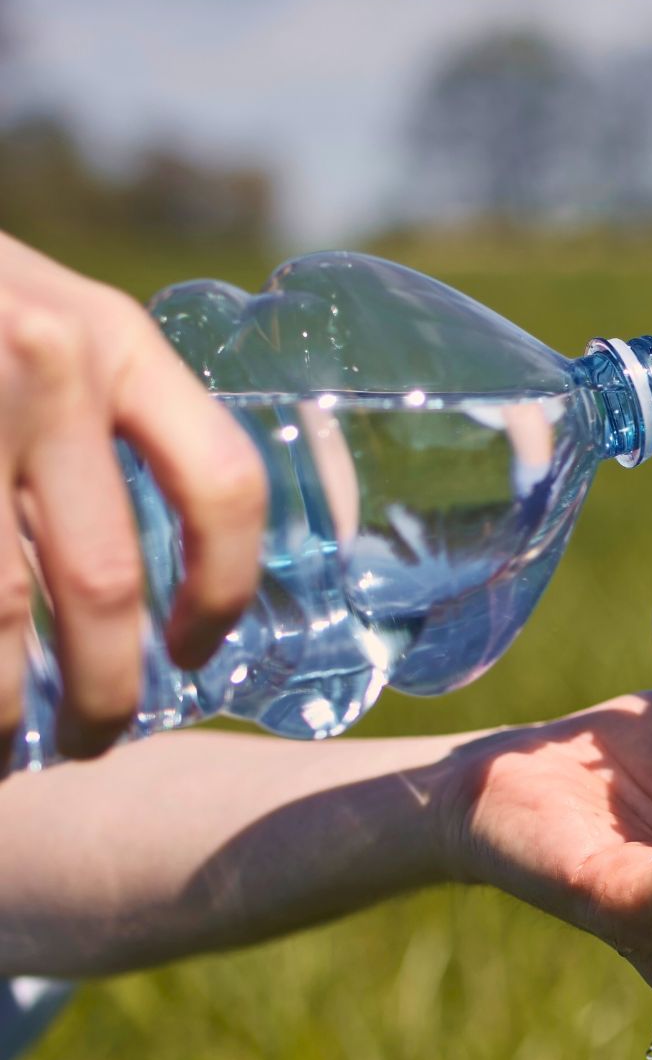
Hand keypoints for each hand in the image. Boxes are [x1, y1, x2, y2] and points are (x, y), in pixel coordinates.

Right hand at [0, 233, 266, 765]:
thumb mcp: (37, 314)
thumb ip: (99, 410)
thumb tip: (145, 575)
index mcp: (111, 338)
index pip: (220, 485)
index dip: (221, 590)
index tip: (196, 652)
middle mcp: (45, 366)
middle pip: (103, 581)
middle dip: (104, 688)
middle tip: (94, 739)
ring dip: (3, 705)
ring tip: (4, 745)